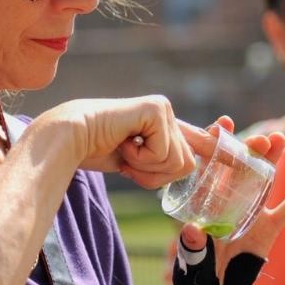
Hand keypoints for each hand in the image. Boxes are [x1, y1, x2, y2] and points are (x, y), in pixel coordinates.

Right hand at [41, 96, 197, 188]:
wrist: (69, 138)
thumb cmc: (95, 149)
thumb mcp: (136, 160)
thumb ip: (161, 160)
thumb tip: (191, 165)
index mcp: (163, 123)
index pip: (199, 140)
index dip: (210, 145)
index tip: (214, 137)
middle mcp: (166, 112)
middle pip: (187, 164)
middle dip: (155, 175)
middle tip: (128, 162)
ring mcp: (162, 108)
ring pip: (177, 162)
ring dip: (146, 168)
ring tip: (124, 150)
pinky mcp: (156, 109)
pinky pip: (163, 153)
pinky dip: (140, 159)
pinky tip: (122, 142)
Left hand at [176, 117, 284, 278]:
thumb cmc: (197, 277)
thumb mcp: (191, 262)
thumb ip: (193, 248)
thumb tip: (192, 230)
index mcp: (206, 202)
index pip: (210, 166)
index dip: (215, 144)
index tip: (221, 124)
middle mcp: (229, 201)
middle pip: (241, 167)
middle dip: (249, 148)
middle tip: (259, 137)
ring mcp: (251, 212)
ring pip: (264, 178)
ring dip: (273, 158)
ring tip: (280, 139)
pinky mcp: (270, 227)